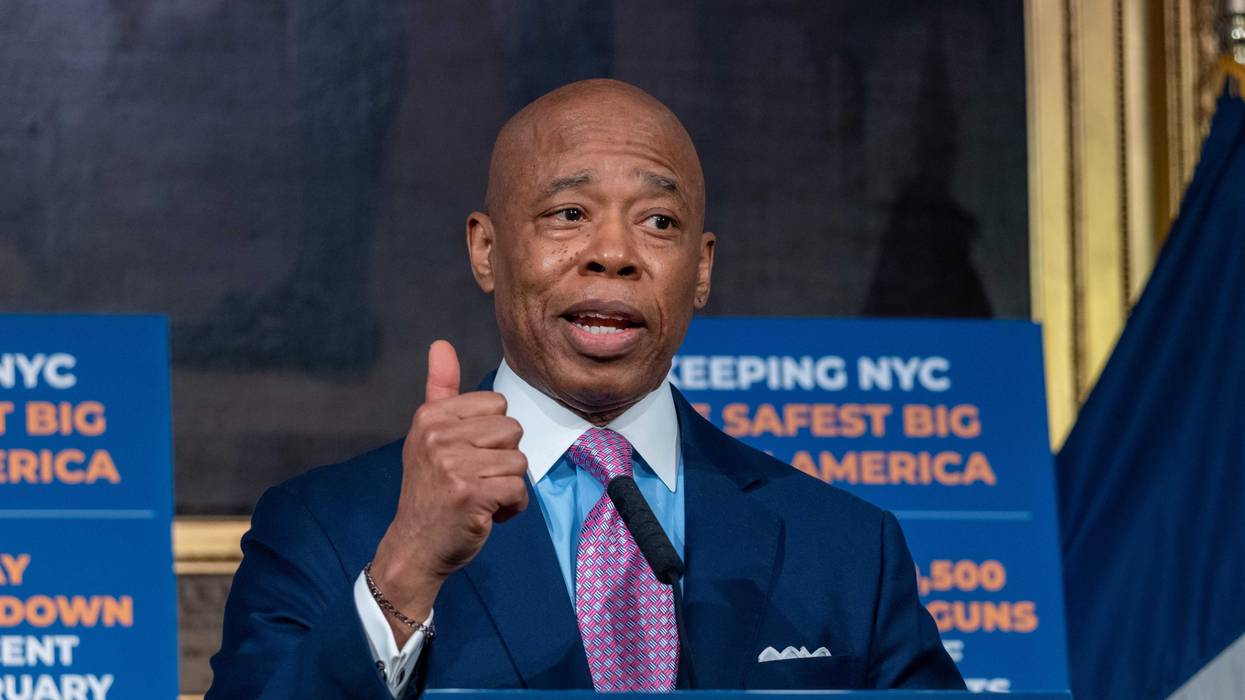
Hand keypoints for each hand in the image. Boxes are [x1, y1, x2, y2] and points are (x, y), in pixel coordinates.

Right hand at [370, 340, 528, 641]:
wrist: (415, 546)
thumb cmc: (431, 491)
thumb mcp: (429, 436)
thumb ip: (440, 390)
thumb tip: (441, 344)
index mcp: (431, 417)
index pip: (497, 404)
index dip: (492, 435)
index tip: (467, 456)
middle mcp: (438, 437)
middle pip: (512, 430)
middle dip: (502, 459)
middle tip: (474, 480)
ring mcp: (453, 465)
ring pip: (518, 460)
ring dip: (508, 485)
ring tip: (480, 497)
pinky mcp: (471, 494)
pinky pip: (518, 489)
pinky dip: (511, 507)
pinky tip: (486, 514)